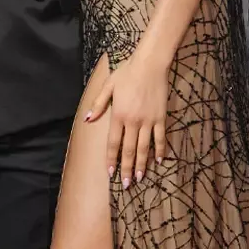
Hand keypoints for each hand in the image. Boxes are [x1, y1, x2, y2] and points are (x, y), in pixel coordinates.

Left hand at [85, 56, 168, 185]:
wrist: (150, 64)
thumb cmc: (127, 72)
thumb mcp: (109, 86)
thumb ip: (98, 104)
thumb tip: (88, 119)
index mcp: (118, 115)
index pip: (113, 143)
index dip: (112, 159)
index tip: (111, 173)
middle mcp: (133, 121)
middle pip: (129, 150)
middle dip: (127, 168)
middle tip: (127, 184)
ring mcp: (148, 120)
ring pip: (144, 148)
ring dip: (142, 164)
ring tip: (140, 178)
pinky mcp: (161, 117)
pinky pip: (160, 138)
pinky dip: (160, 150)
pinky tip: (159, 160)